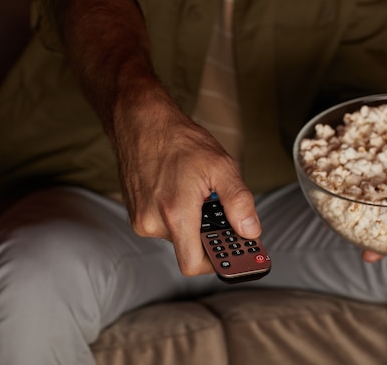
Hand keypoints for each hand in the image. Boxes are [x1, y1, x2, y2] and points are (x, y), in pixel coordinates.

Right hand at [112, 83, 260, 275]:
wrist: (141, 122)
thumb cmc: (179, 140)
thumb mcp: (220, 165)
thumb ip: (238, 201)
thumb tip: (251, 230)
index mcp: (175, 213)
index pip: (194, 264)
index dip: (217, 263)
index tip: (235, 255)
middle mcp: (152, 221)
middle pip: (189, 248)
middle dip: (209, 234)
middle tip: (223, 215)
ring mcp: (141, 218)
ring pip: (177, 235)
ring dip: (193, 222)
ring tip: (199, 194)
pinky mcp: (135, 213)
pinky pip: (164, 225)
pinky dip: (178, 215)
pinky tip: (182, 192)